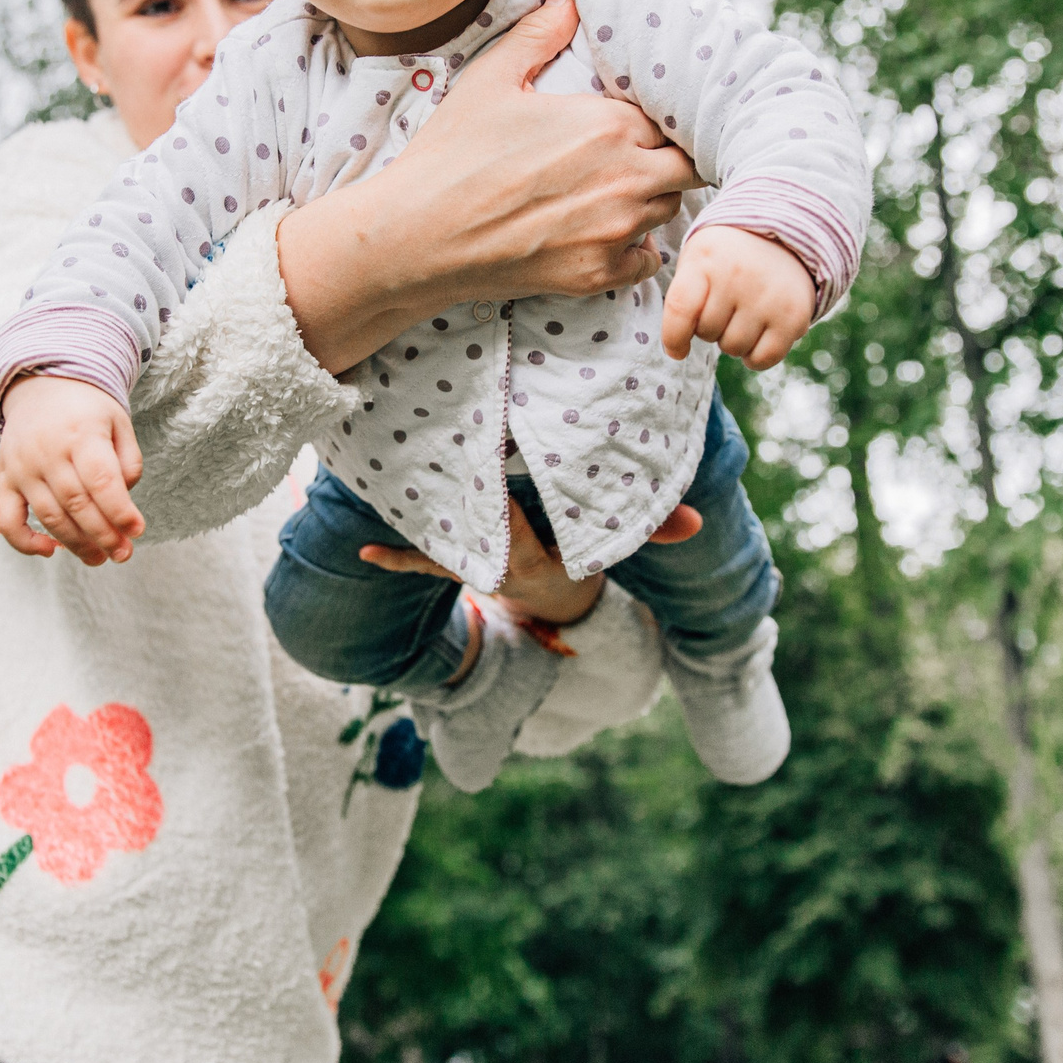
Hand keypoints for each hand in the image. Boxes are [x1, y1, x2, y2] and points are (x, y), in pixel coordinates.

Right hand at [0, 376, 145, 563]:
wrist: (42, 384)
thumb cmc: (88, 409)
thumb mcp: (118, 422)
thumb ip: (129, 461)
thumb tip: (123, 500)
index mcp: (80, 433)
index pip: (101, 480)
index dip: (120, 510)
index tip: (137, 530)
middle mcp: (47, 451)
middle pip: (76, 503)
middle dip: (103, 535)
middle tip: (123, 554)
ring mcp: (22, 467)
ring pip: (48, 515)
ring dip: (75, 544)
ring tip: (99, 558)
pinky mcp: (6, 479)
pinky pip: (7, 519)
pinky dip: (24, 542)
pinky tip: (50, 551)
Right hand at [277, 0, 703, 372]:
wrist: (418, 235)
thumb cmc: (452, 153)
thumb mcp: (491, 79)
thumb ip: (539, 34)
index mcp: (610, 124)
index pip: (667, 117)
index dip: (650, 119)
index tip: (630, 124)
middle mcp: (626, 178)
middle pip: (684, 166)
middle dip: (665, 159)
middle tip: (629, 159)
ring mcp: (616, 231)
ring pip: (667, 210)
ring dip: (649, 200)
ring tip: (610, 193)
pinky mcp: (598, 274)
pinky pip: (647, 261)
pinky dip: (634, 249)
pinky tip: (601, 233)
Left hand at [356, 502, 701, 625]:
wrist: (551, 603)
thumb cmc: (581, 556)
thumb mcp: (613, 546)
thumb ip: (654, 531)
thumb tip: (698, 523)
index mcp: (538, 552)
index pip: (520, 521)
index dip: (509, 499)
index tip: (499, 469)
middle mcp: (502, 559)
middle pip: (477, 524)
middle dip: (458, 497)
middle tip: (434, 459)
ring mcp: (476, 565)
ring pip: (445, 541)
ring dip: (417, 520)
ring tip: (383, 490)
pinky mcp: (456, 567)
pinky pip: (422, 567)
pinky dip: (395, 561)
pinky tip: (364, 553)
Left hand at [661, 225, 814, 369]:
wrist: (785, 241)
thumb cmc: (728, 260)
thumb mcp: (698, 259)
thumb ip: (682, 298)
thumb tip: (676, 351)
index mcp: (706, 257)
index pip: (680, 308)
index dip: (673, 337)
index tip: (677, 350)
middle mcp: (737, 275)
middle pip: (707, 333)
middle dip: (710, 328)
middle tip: (726, 307)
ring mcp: (767, 296)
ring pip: (734, 348)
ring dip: (734, 342)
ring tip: (744, 315)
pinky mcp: (793, 316)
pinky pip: (763, 359)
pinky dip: (756, 357)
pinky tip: (758, 336)